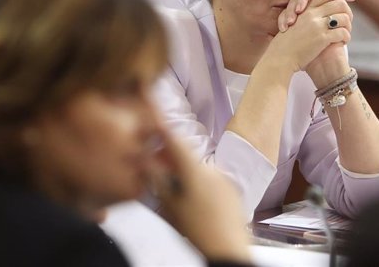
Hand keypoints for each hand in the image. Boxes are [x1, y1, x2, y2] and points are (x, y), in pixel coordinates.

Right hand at [147, 129, 250, 262]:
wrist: (228, 251)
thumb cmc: (198, 231)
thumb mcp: (170, 205)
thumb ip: (157, 180)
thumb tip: (145, 162)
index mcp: (195, 170)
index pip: (176, 142)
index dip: (162, 132)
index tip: (154, 127)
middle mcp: (212, 170)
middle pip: (187, 157)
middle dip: (171, 160)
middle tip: (157, 169)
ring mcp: (225, 180)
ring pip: (199, 170)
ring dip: (186, 173)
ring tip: (175, 191)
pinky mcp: (233, 192)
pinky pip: (212, 181)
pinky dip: (200, 184)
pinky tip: (194, 201)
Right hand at [267, 0, 355, 73]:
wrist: (280, 57)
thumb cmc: (287, 43)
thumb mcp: (296, 23)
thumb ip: (308, 15)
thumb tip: (323, 11)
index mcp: (306, 8)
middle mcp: (312, 13)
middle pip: (339, 3)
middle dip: (349, 10)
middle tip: (350, 19)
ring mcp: (317, 25)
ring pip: (344, 17)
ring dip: (349, 26)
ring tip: (346, 33)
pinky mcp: (322, 38)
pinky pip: (342, 32)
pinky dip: (346, 37)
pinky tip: (343, 42)